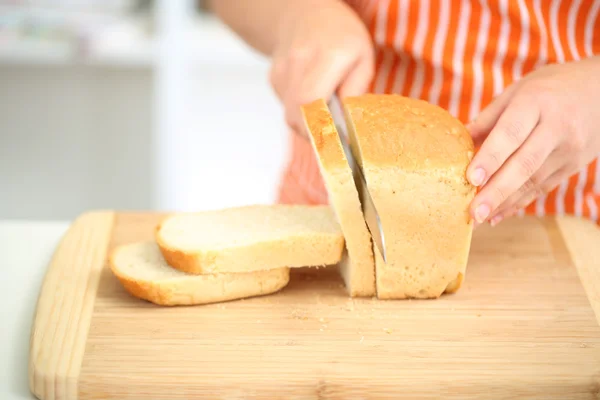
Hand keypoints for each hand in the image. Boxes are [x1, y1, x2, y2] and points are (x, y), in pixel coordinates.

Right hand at [270, 0, 373, 135]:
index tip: (334, 142)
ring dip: (307, 124)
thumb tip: (347, 124)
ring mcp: (282, 69)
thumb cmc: (340, 36)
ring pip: (290, 115)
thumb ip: (356, 91)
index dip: (320, 127)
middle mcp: (300, 61)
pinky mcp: (273, 77)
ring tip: (324, 114)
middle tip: (331, 138)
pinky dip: (299, 112)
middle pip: (297, 115)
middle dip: (314, 134)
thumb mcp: (363, 58)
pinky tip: (311, 97)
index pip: (312, 101)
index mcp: (329, 54)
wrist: (304, 13)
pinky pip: (286, 107)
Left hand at [466, 56, 599, 225]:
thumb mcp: (518, 91)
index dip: (491, 157)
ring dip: (504, 202)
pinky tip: (497, 215)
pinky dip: (518, 203)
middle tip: (473, 212)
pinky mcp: (573, 165)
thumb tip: (457, 143)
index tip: (471, 177)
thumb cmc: (550, 87)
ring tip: (478, 218)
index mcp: (536, 103)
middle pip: (524, 164)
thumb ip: (488, 118)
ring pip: (533, 181)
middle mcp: (556, 127)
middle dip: (496, 191)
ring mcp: (568, 149)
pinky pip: (542, 187)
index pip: (511, 133)